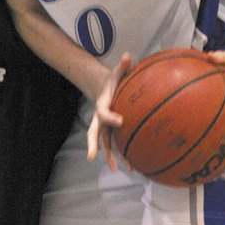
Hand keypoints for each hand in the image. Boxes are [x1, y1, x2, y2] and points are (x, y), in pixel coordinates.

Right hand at [87, 52, 131, 169]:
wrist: (105, 89)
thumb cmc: (113, 81)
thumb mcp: (117, 73)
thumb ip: (122, 67)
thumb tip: (128, 56)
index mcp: (102, 105)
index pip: (104, 113)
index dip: (110, 117)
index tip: (120, 121)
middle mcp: (101, 119)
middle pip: (95, 134)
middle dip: (94, 145)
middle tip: (93, 157)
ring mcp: (105, 127)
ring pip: (105, 143)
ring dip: (110, 156)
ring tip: (119, 168)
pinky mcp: (112, 132)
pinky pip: (116, 145)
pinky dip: (121, 155)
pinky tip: (131, 166)